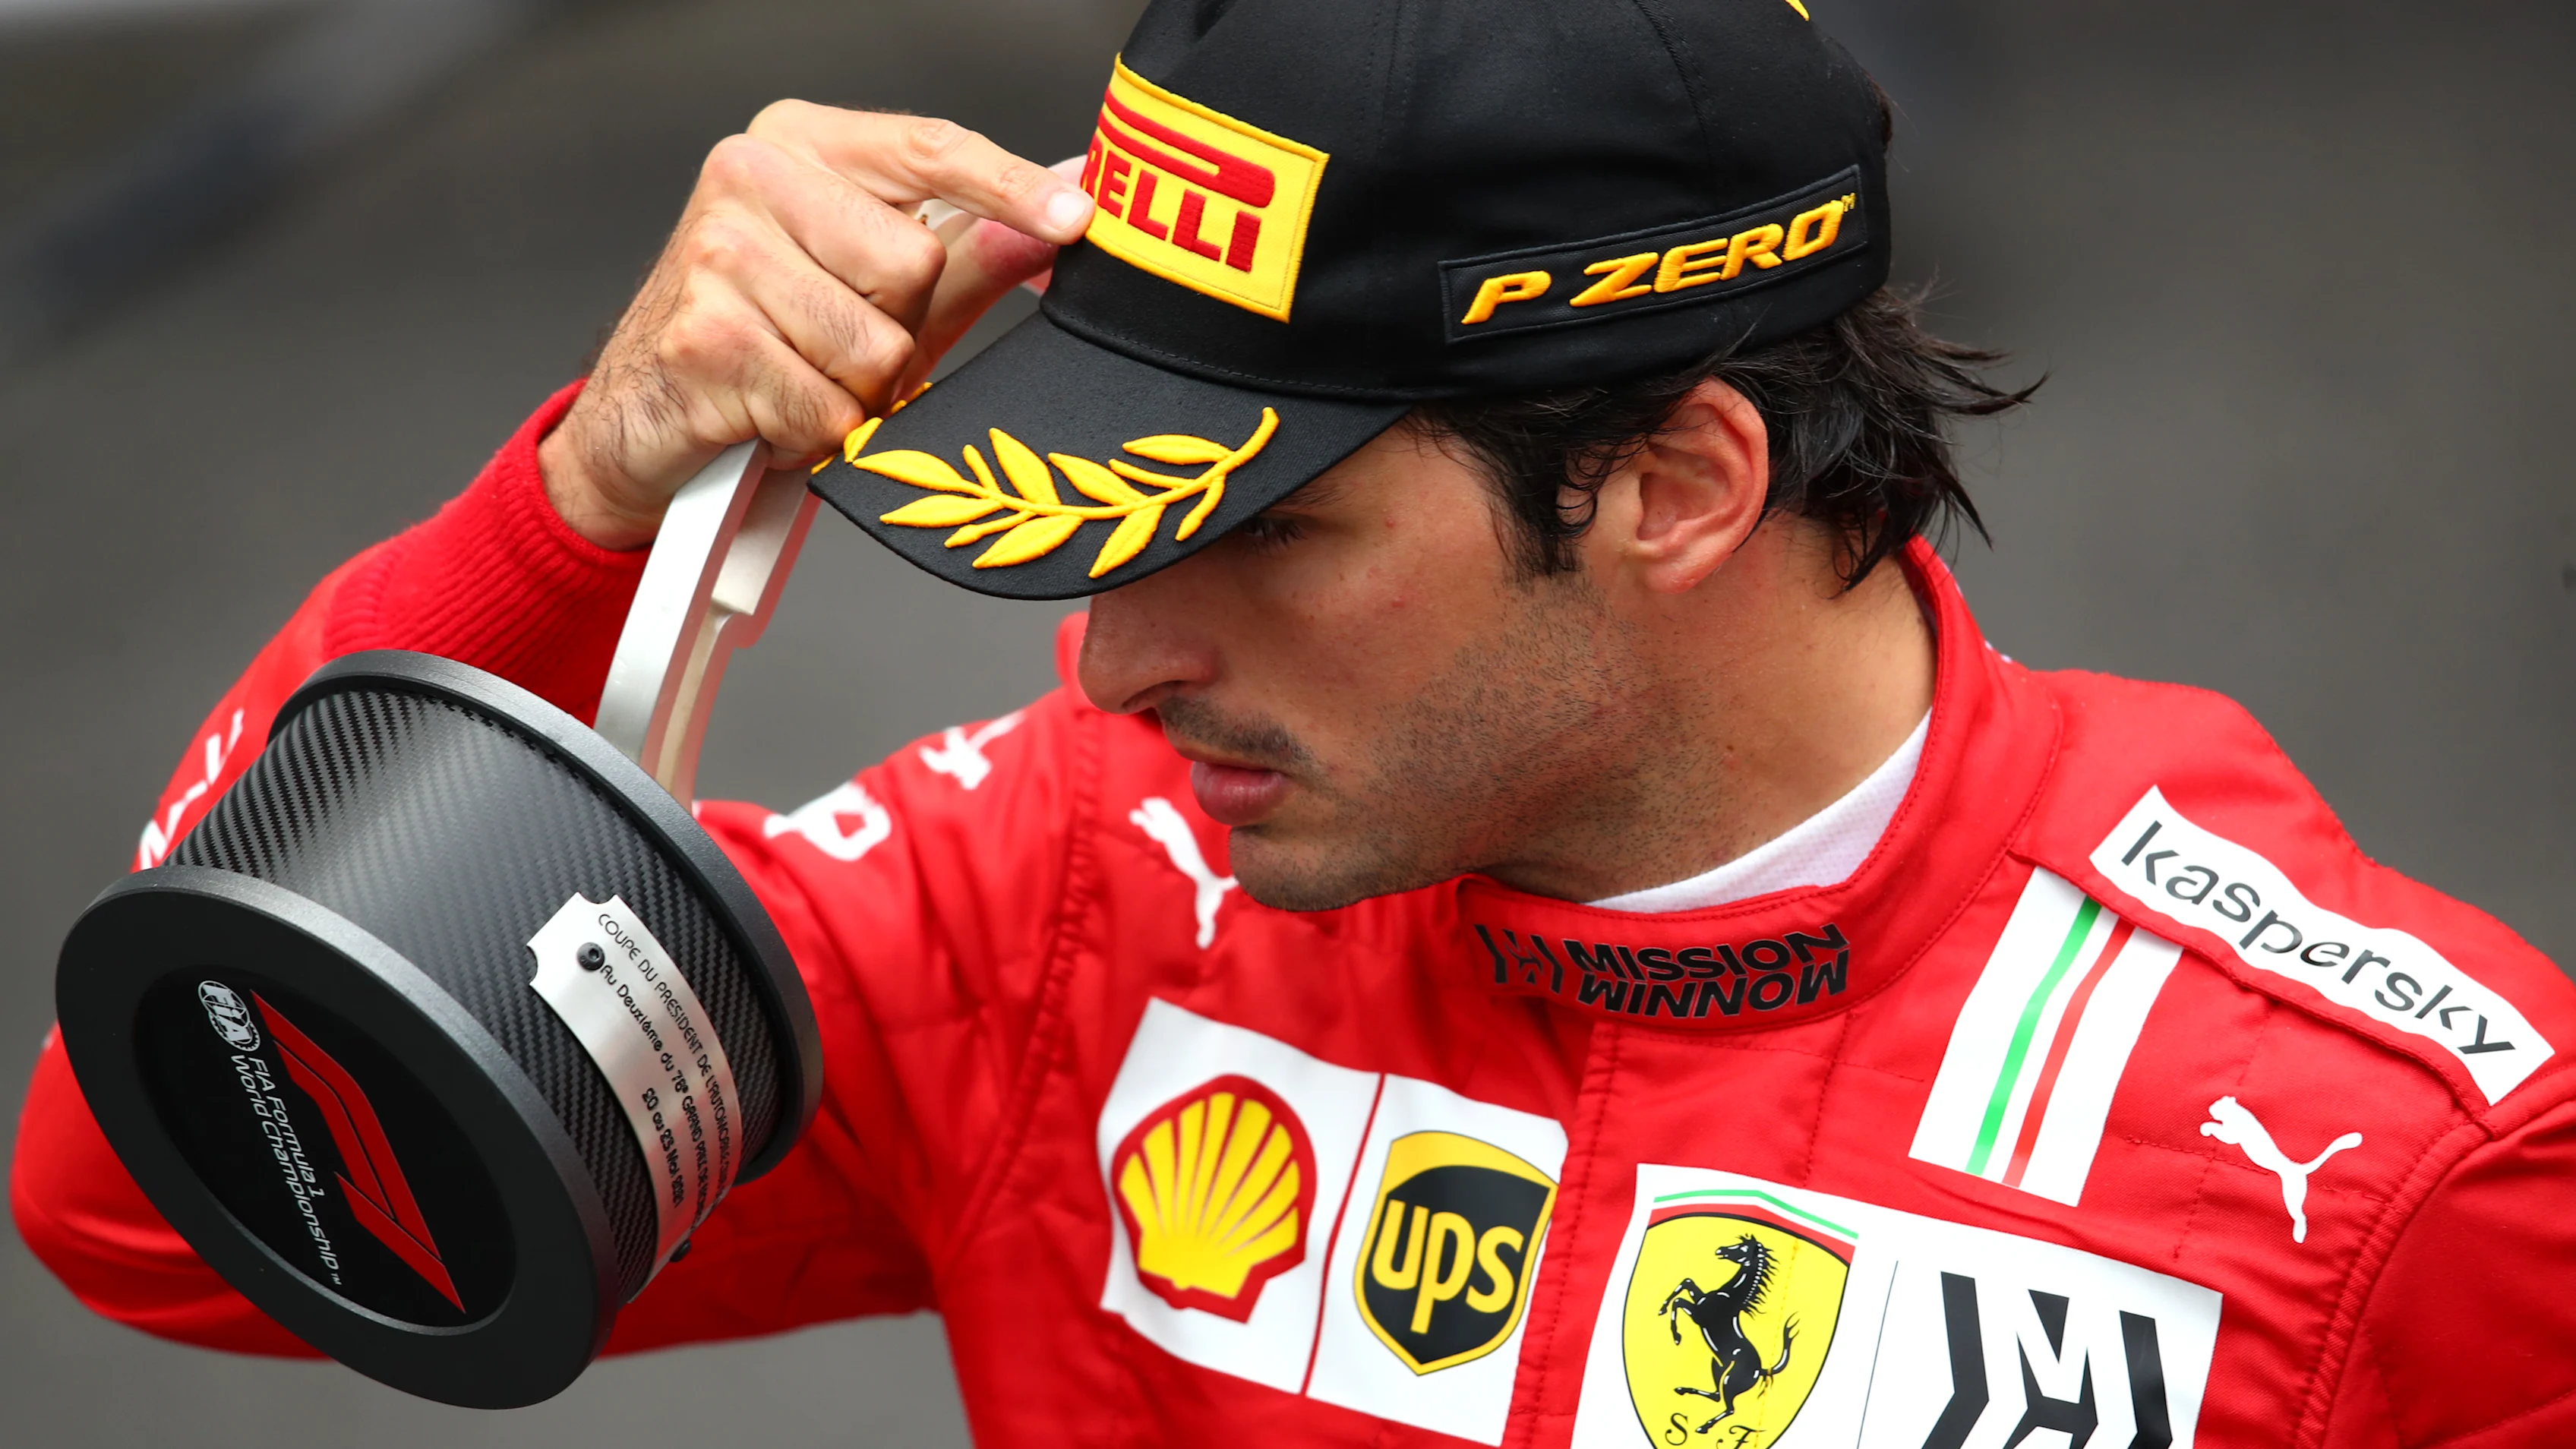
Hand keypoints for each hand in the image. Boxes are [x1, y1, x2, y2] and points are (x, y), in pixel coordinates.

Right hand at [539, 102, 1091, 549]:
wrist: (640, 414)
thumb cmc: (765, 342)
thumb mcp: (877, 290)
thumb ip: (969, 253)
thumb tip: (1058, 219)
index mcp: (798, 145)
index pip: (928, 147)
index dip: (1010, 185)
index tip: (1078, 216)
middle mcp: (750, 178)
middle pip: (913, 263)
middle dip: (899, 330)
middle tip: (839, 345)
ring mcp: (719, 256)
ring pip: (875, 347)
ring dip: (855, 392)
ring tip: (803, 379)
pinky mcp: (705, 339)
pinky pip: (828, 407)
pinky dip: (815, 432)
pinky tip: (771, 411)